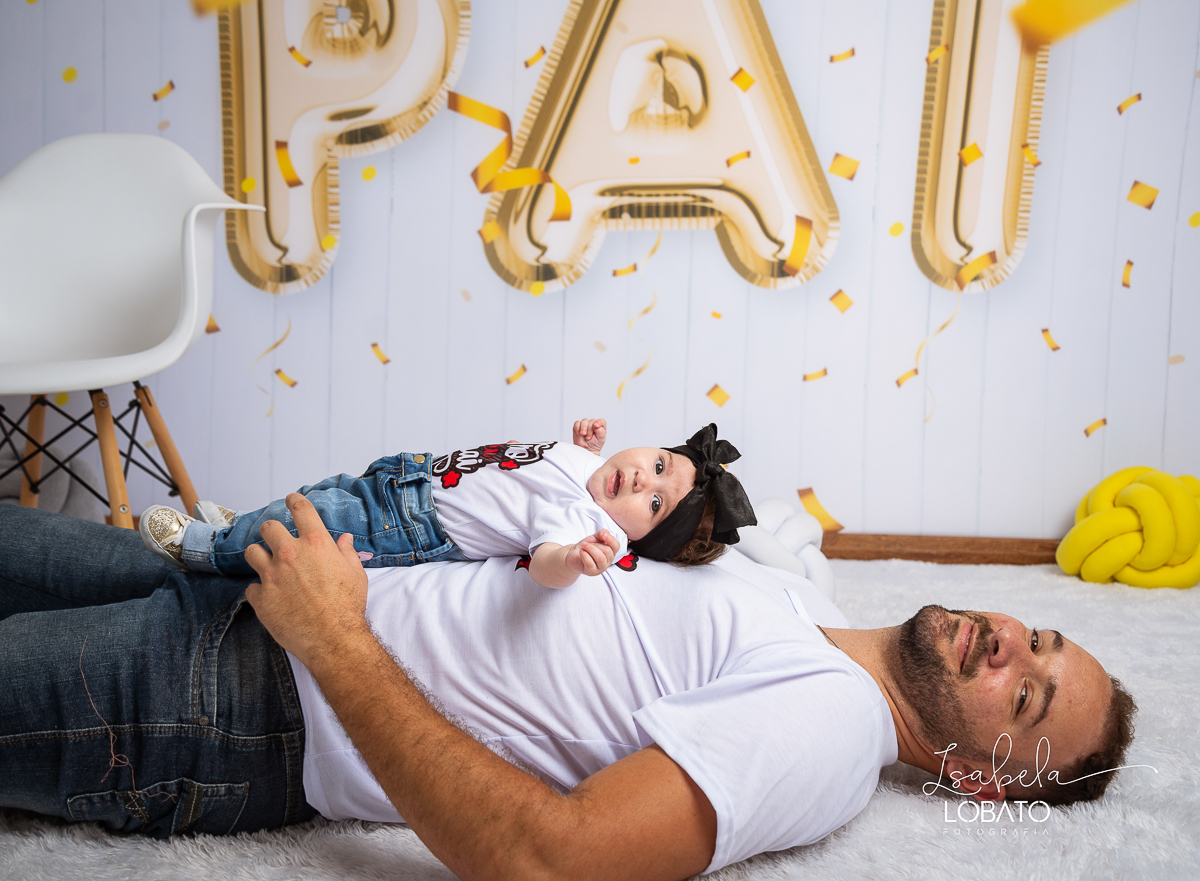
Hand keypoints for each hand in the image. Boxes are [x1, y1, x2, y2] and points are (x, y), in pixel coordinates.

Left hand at [244, 493, 369, 669]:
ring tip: (267, 565)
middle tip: (276, 540)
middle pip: (269, 528)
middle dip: (272, 531)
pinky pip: (251, 588)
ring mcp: (272, 576)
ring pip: (252, 552)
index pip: (300, 509)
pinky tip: (270, 597)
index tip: (290, 500)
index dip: (294, 500)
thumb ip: (346, 552)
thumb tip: (343, 540)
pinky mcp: (261, 598)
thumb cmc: (348, 607)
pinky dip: (259, 591)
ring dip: (259, 556)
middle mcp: (291, 554)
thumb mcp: (355, 574)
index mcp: (316, 544)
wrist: (334, 640)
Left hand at [565, 529, 619, 575]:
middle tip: (586, 544)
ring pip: (600, 558)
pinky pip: (591, 564)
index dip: (611, 540)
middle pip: (607, 551)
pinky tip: (581, 552)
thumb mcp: (595, 537)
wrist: (574, 554)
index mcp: (611, 551)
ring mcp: (601, 568)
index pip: (616, 546)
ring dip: (590, 549)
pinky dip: (585, 556)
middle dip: (595, 545)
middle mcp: (608, 560)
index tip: (603, 535)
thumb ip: (602, 533)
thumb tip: (606, 534)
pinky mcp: (592, 572)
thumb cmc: (586, 546)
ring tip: (583, 546)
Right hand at [573, 418, 606, 453]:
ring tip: (583, 435)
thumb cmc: (595, 444)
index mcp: (601, 426)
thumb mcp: (601, 439)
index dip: (599, 422)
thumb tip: (596, 425)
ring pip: (584, 421)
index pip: (601, 421)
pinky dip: (577, 428)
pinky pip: (577, 423)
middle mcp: (593, 424)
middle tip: (588, 437)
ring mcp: (586, 425)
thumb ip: (601, 431)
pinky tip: (579, 433)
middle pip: (592, 421)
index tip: (595, 426)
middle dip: (589, 429)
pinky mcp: (578, 426)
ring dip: (583, 428)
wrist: (586, 450)